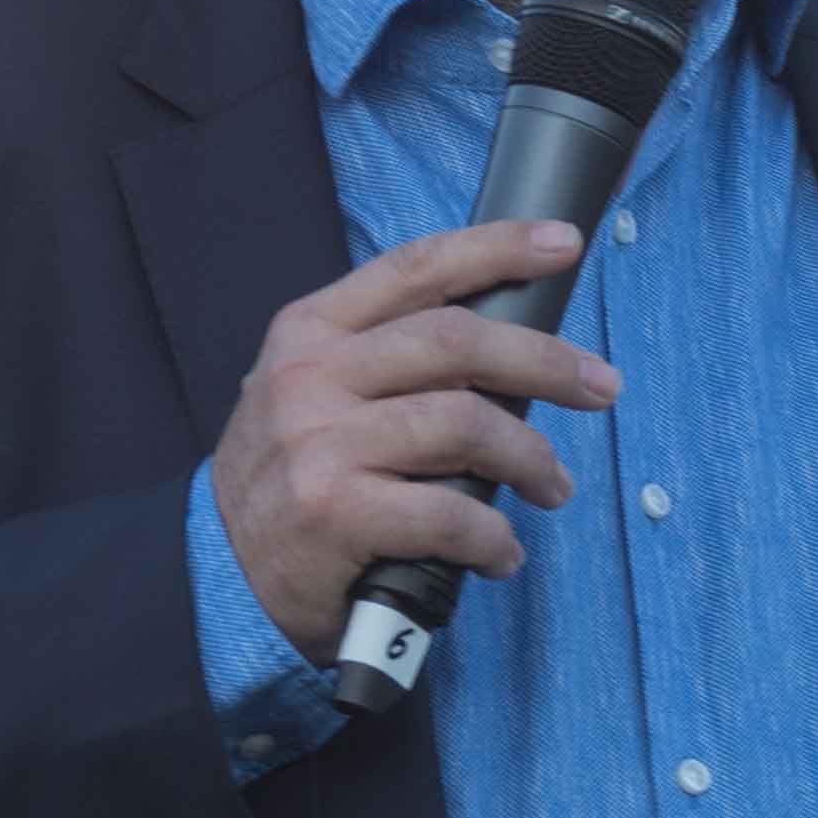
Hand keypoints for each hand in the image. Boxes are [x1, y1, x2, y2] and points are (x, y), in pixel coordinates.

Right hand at [208, 219, 613, 658]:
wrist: (216, 574)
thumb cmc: (288, 481)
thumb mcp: (311, 393)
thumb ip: (385, 359)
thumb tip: (506, 348)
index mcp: (311, 332)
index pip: (416, 268)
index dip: (496, 248)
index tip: (562, 243)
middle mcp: (311, 377)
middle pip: (457, 341)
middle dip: (546, 361)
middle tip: (600, 387)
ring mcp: (320, 445)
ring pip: (465, 425)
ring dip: (531, 459)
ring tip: (552, 486)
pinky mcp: (335, 515)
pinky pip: (450, 515)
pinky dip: (493, 538)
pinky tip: (500, 553)